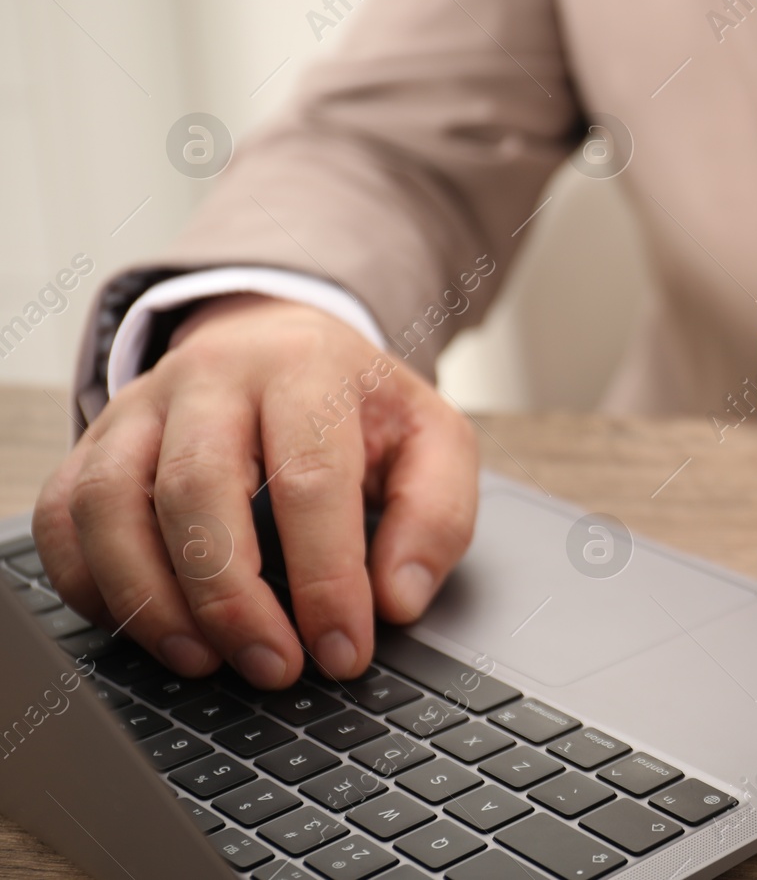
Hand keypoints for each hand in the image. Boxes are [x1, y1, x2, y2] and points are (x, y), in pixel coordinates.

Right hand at [32, 295, 477, 687]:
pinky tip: (147, 629)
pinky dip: (91, 585)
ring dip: (151, 600)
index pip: (310, 479)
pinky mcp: (95, 442)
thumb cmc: (359, 407)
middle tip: (276, 668)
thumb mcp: (433, 441)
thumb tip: (396, 601)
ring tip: (205, 661)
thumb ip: (435, 517)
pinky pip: (64, 517)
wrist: (282, 343)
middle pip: (196, 488)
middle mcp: (212, 377)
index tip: (344, 652)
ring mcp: (141, 407)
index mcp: (306, 368)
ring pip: (110, 503)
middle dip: (233, 599)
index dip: (326, 579)